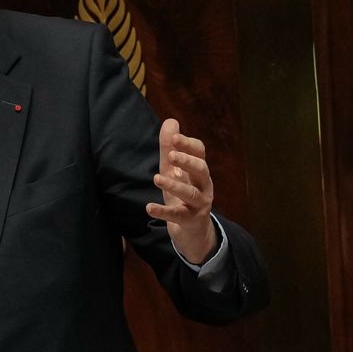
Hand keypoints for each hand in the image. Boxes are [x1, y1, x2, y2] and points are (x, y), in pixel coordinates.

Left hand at [146, 118, 216, 263]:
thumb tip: (170, 121)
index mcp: (199, 170)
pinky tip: (149, 208)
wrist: (192, 230)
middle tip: (171, 155)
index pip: (199, 153)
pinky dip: (163, 212)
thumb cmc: (182, 195)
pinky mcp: (190, 221)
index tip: (174, 138)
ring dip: (174, 186)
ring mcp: (199, 204)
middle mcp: (203, 185)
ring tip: (157, 179)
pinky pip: (178, 216)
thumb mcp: (173, 171)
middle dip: (187, 161)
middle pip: (201, 170)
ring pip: (191, 193)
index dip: (188, 144)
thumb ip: (169, 148)